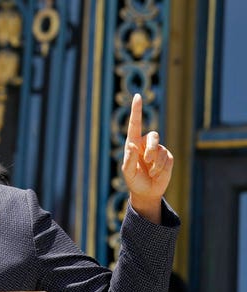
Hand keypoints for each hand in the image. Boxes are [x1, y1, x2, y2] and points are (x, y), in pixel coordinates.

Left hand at [121, 94, 173, 223]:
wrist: (146, 192)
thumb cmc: (134, 180)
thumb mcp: (128, 171)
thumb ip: (129, 158)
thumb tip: (132, 145)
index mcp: (133, 143)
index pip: (135, 124)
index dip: (136, 110)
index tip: (137, 96)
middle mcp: (145, 144)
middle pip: (153, 136)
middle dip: (151, 149)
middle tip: (147, 161)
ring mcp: (157, 150)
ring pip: (160, 149)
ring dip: (155, 163)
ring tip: (150, 172)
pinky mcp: (167, 157)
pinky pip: (166, 159)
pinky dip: (161, 168)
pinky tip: (156, 174)